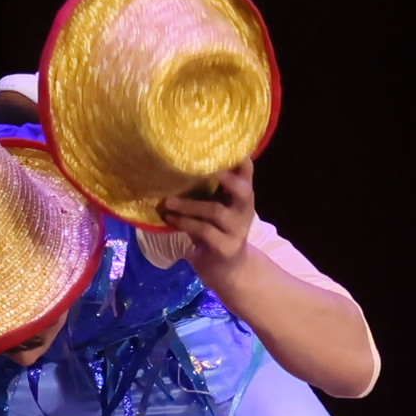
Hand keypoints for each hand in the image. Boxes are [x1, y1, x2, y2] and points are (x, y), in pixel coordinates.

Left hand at [139, 156, 259, 278]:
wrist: (227, 270)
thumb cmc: (217, 232)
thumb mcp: (216, 208)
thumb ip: (209, 190)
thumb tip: (179, 162)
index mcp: (243, 197)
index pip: (247, 172)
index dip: (240, 159)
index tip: (222, 144)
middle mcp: (245, 211)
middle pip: (243, 190)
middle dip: (226, 178)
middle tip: (205, 168)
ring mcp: (237, 231)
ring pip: (214, 211)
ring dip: (188, 205)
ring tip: (167, 202)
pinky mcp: (225, 247)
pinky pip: (202, 230)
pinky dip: (183, 223)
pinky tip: (170, 219)